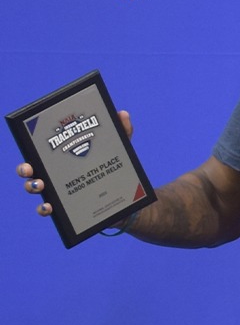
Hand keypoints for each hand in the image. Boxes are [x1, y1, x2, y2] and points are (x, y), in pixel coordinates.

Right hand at [18, 110, 132, 216]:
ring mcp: (59, 192)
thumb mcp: (118, 150)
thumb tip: (123, 114)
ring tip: (40, 186)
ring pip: (36, 190)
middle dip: (25, 169)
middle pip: (31, 171)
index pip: (40, 152)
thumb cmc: (114, 168)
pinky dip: (44, 209)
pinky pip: (48, 210)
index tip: (30, 146)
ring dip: (31, 187)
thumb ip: (121, 132)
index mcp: (62, 159)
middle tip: (30, 169)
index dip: (31, 148)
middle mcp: (55, 175)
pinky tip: (49, 208)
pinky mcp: (67, 208)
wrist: (129, 198)